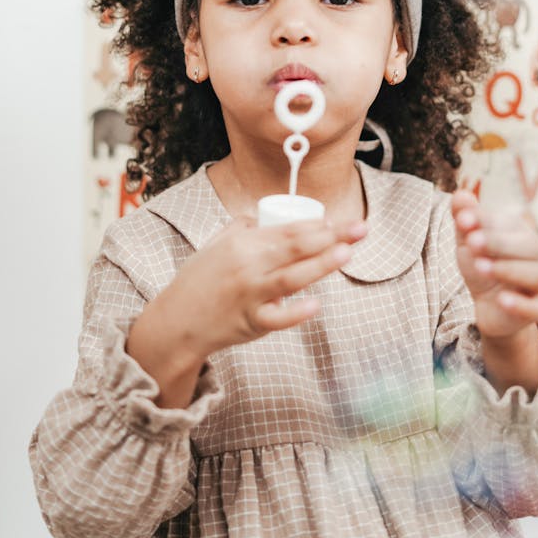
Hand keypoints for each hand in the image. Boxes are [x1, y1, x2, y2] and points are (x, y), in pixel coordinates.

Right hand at [164, 215, 367, 359]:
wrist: (178, 320)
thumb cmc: (200, 279)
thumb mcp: (216, 244)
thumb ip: (241, 227)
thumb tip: (263, 215)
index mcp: (242, 243)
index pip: (287, 228)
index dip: (316, 224)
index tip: (336, 222)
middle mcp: (247, 266)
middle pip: (296, 247)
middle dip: (332, 236)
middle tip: (359, 229)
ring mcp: (250, 295)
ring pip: (292, 277)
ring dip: (322, 264)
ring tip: (347, 253)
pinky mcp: (251, 322)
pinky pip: (278, 317)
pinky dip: (297, 311)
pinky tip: (317, 304)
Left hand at [451, 190, 537, 339]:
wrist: (490, 305)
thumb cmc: (483, 263)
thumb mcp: (468, 241)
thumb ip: (465, 219)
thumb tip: (460, 195)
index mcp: (519, 233)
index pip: (507, 223)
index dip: (485, 220)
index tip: (462, 220)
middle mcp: (534, 256)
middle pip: (528, 246)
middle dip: (499, 242)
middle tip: (472, 242)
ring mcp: (537, 284)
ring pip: (536, 275)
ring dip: (509, 270)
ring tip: (481, 267)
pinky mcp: (536, 309)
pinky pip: (537, 308)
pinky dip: (522, 304)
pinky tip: (503, 300)